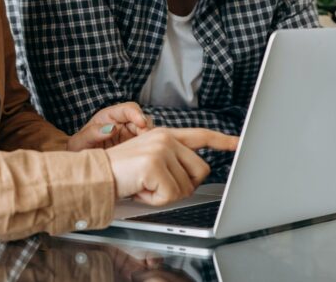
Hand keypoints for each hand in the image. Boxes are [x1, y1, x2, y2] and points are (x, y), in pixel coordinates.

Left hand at [67, 102, 151, 150]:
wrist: (81, 164)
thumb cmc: (78, 149)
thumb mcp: (79, 142)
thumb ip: (93, 133)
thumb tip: (111, 128)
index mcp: (109, 116)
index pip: (128, 108)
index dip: (137, 114)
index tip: (142, 124)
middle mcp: (122, 123)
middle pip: (142, 120)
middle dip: (147, 129)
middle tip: (148, 142)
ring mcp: (130, 135)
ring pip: (147, 133)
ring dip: (150, 140)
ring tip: (147, 151)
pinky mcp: (135, 147)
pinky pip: (147, 145)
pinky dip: (149, 149)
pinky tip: (146, 157)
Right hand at [106, 127, 238, 205]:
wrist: (96, 176)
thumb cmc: (120, 173)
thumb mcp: (150, 162)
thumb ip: (172, 162)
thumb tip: (193, 177)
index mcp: (166, 135)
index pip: (201, 136)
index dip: (222, 141)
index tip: (239, 143)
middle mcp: (166, 138)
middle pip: (200, 171)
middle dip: (183, 185)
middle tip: (158, 185)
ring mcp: (161, 150)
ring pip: (185, 187)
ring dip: (164, 194)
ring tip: (145, 185)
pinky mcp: (155, 165)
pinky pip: (170, 195)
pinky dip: (154, 200)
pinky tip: (140, 189)